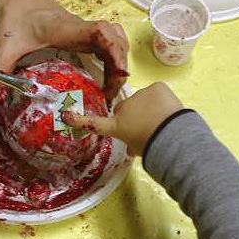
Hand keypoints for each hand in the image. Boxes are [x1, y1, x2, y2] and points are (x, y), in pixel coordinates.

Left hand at [0, 0, 128, 102]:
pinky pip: (109, 44)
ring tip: (110, 87)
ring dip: (120, 63)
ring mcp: (86, 30)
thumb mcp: (5, 46)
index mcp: (67, 29)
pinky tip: (106, 77)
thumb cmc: (15, 16)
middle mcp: (82, 28)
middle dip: (120, 66)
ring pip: (116, 41)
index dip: (115, 51)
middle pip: (116, 40)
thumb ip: (0, 71)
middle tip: (110, 92)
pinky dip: (114, 60)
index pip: (100, 33)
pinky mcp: (85, 34)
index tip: (119, 74)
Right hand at [63, 82, 183, 155]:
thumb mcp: (138, 150)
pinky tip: (169, 110)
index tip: (67, 116)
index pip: (95, 124)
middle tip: (147, 127)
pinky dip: (162, 99)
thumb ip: (132, 146)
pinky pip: (157, 92)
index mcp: (117, 126)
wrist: (171, 135)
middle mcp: (125, 108)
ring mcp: (140, 95)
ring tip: (162, 120)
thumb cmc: (152, 146)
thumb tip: (130, 150)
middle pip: (125, 109)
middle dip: (134, 115)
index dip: (80, 120)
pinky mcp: (155, 87)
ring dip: (149, 107)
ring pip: (143, 100)